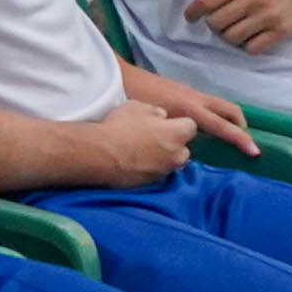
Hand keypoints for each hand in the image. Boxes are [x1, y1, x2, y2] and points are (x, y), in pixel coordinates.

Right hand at [72, 94, 199, 188]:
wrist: (101, 154)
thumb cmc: (120, 126)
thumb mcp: (137, 107)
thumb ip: (155, 112)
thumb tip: (162, 117)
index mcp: (177, 134)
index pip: (191, 126)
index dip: (179, 123)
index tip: (167, 123)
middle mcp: (176, 155)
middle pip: (184, 149)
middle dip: (175, 144)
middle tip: (157, 138)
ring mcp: (164, 172)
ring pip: (171, 164)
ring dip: (164, 158)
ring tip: (146, 152)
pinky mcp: (151, 184)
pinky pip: (157, 174)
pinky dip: (151, 169)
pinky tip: (137, 163)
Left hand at [122, 65, 260, 158]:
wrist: (119, 78)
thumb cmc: (135, 102)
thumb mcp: (156, 123)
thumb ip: (175, 135)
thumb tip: (188, 150)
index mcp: (190, 108)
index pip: (223, 126)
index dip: (240, 139)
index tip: (254, 151)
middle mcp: (195, 98)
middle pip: (229, 110)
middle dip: (240, 125)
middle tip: (244, 142)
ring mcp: (189, 92)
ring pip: (217, 106)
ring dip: (227, 119)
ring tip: (226, 136)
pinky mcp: (181, 91)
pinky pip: (205, 104)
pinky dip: (212, 114)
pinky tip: (202, 127)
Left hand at [189, 0, 291, 52]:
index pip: (206, 2)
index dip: (193, 12)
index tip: (192, 16)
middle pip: (216, 23)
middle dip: (213, 24)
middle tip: (220, 21)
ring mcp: (269, 16)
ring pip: (231, 38)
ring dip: (229, 36)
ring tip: (236, 28)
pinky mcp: (282, 31)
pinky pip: (252, 48)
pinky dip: (248, 45)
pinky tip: (252, 35)